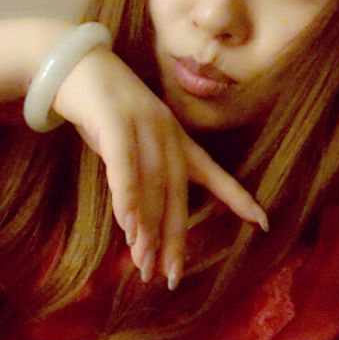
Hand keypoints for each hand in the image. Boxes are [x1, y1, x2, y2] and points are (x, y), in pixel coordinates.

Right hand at [53, 47, 267, 289]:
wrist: (76, 64)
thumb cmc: (103, 110)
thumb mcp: (130, 142)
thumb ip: (140, 175)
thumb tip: (139, 223)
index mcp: (176, 138)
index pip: (212, 171)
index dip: (236, 196)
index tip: (262, 222)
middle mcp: (166, 133)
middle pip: (176, 193)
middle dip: (175, 236)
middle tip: (171, 275)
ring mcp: (142, 126)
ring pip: (151, 185)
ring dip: (147, 228)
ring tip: (144, 264)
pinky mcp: (113, 121)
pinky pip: (123, 165)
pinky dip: (126, 196)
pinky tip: (127, 226)